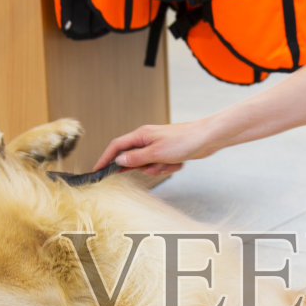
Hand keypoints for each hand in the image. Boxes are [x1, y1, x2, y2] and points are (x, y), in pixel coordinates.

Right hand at [93, 118, 218, 176]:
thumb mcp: (156, 153)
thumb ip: (136, 158)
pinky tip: (178, 162)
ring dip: (159, 169)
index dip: (105, 158)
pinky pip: (161, 166)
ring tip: (170, 162)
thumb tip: (119, 160)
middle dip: (144, 168)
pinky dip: (169, 168)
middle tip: (154, 166)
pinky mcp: (167, 153)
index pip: (116, 146)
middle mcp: (147, 140)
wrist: (207, 139)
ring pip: (148, 166)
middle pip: (133, 159)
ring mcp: (157, 147)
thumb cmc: (184, 140)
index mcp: (141, 135)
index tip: (98, 169)